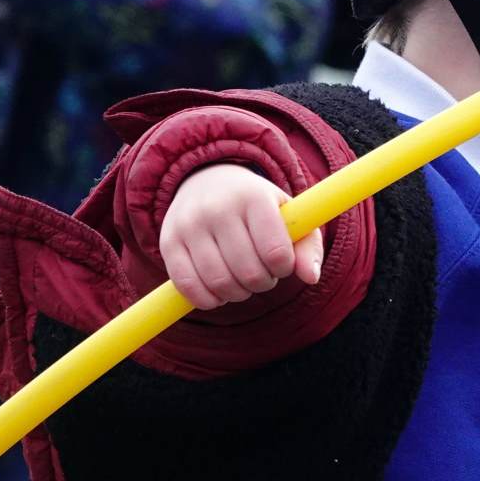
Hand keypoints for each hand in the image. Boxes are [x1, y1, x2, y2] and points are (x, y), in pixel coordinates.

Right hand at [159, 164, 323, 310]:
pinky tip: (218, 292)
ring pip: (220, 283)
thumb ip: (307, 247)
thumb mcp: (289, 217)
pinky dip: (208, 300)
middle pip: (249, 273)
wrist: (207, 180)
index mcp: (253, 197)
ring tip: (242, 280)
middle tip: (262, 272)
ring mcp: (190, 224)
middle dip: (263, 282)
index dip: (283, 268)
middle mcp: (218, 208)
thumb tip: (310, 277)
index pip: (276, 252)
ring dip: (238, 293)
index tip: (281, 262)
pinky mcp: (169, 242)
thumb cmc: (257, 208)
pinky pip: (188, 287)